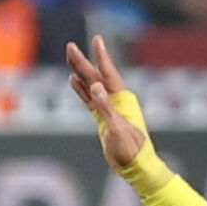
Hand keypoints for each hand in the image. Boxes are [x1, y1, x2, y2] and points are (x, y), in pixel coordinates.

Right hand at [62, 34, 148, 171]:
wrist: (135, 166)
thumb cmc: (130, 149)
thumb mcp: (117, 129)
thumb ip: (106, 107)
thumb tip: (96, 86)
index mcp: (121, 100)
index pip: (108, 73)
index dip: (101, 56)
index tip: (96, 39)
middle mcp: (115, 101)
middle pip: (95, 76)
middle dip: (83, 61)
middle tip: (70, 46)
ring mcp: (108, 108)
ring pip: (91, 85)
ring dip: (81, 72)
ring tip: (71, 58)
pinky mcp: (102, 118)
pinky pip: (89, 99)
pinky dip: (81, 90)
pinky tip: (73, 81)